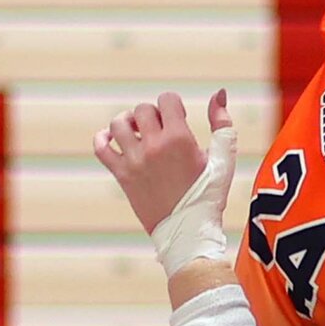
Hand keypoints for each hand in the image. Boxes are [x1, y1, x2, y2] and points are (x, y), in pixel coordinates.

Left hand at [93, 88, 233, 238]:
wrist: (188, 232)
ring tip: (139, 131)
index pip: (166, 99)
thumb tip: (219, 92)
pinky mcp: (122, 176)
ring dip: (128, 122)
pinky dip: (102, 138)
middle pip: (142, 109)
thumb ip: (223, 124)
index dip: (174, 105)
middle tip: (162, 130)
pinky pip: (100, 148)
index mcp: (180, 139)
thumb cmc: (209, 195)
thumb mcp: (224, 159)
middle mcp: (154, 147)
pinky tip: (115, 140)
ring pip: (118, 123)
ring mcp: (135, 161)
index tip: (179, 119)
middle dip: (153, 114)